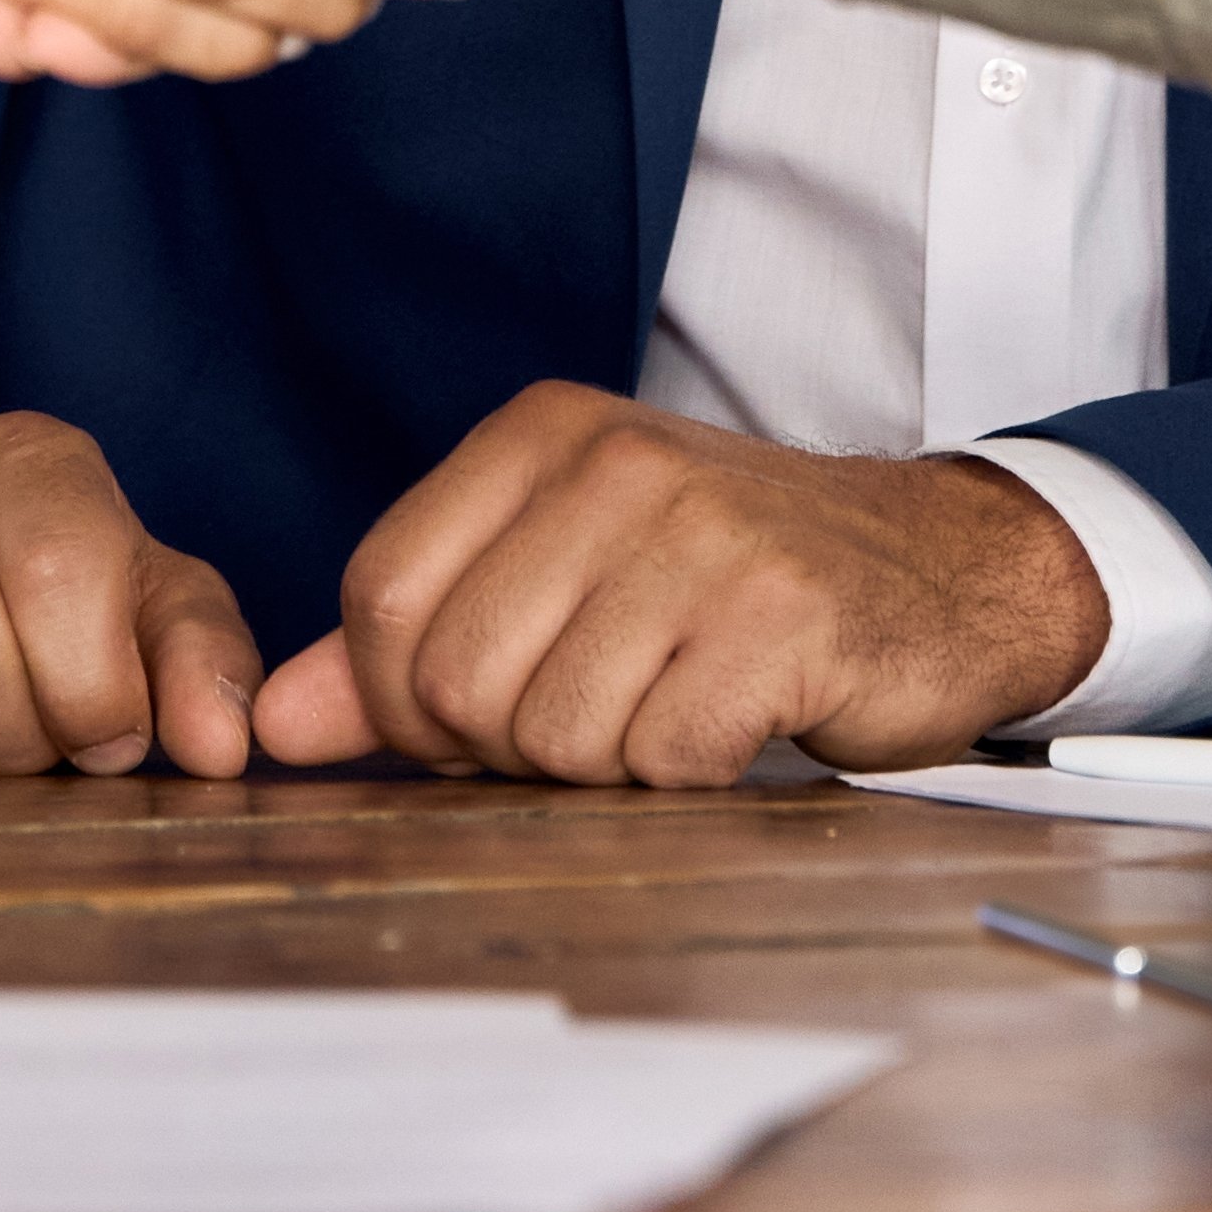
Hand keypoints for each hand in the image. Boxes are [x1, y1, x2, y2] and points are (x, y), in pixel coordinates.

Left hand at [251, 385, 1107, 785]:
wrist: (940, 567)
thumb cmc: (727, 579)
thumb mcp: (557, 570)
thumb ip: (405, 642)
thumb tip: (272, 722)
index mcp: (538, 434)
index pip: (382, 594)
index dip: (399, 699)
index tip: (462, 727)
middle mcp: (612, 462)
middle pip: (457, 676)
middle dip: (503, 749)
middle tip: (587, 727)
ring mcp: (700, 533)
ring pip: (555, 731)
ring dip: (602, 768)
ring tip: (663, 714)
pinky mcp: (781, 618)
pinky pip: (666, 757)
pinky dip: (685, 777)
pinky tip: (728, 727)